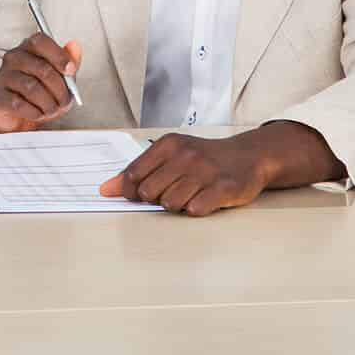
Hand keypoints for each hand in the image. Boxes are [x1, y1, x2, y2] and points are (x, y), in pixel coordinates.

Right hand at [0, 33, 81, 131]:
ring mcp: (2, 76)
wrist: (15, 118)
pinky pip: (18, 104)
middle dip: (59, 89)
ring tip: (51, 110)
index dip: (58, 55)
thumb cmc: (37, 95)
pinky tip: (37, 114)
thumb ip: (68, 62)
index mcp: (28, 49)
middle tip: (64, 101)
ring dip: (48, 103)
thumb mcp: (58, 79)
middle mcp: (13, 58)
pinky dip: (34, 112)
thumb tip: (74, 46)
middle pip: (42, 68)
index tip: (70, 70)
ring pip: (31, 87)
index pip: (40, 41)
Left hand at [98, 131, 269, 215]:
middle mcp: (186, 155)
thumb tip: (106, 190)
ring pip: (170, 204)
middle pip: (149, 192)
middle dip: (157, 198)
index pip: (133, 174)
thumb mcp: (169, 156)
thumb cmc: (204, 159)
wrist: (248, 156)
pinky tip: (205, 199)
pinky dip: (196, 209)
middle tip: (175, 191)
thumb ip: (137, 171)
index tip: (141, 194)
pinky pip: (195, 210)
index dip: (132, 190)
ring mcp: (205, 171)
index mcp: (169, 145)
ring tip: (192, 194)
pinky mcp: (223, 188)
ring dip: (178, 205)